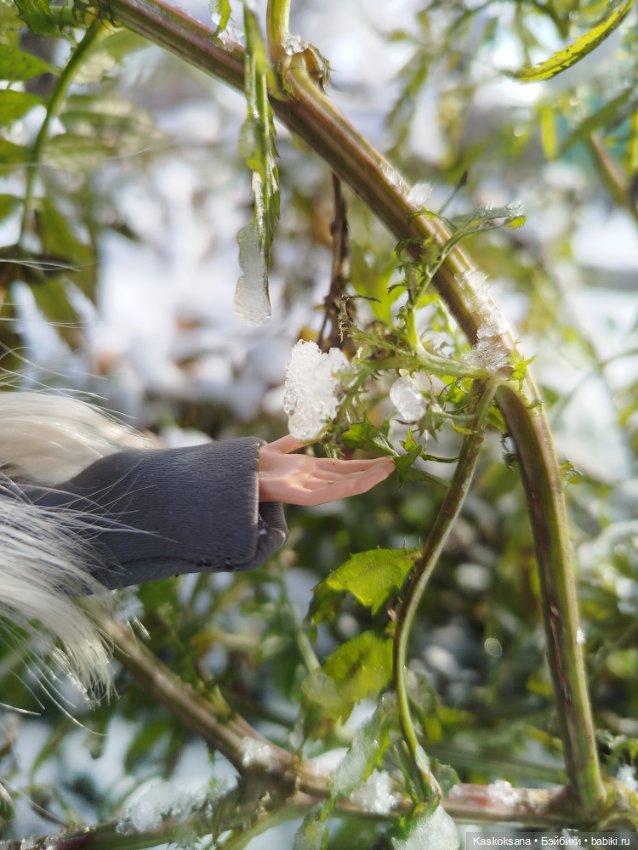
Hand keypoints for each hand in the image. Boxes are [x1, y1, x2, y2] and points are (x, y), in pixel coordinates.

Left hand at [258, 435, 394, 505]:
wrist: (228, 476)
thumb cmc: (248, 465)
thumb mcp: (274, 449)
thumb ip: (291, 443)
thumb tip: (306, 434)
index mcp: (305, 472)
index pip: (339, 469)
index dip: (360, 466)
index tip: (381, 459)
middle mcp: (308, 481)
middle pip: (345, 477)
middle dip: (369, 471)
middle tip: (393, 464)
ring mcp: (303, 490)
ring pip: (341, 486)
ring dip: (365, 479)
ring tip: (387, 471)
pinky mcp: (296, 496)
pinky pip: (325, 494)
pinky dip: (345, 488)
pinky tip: (362, 483)